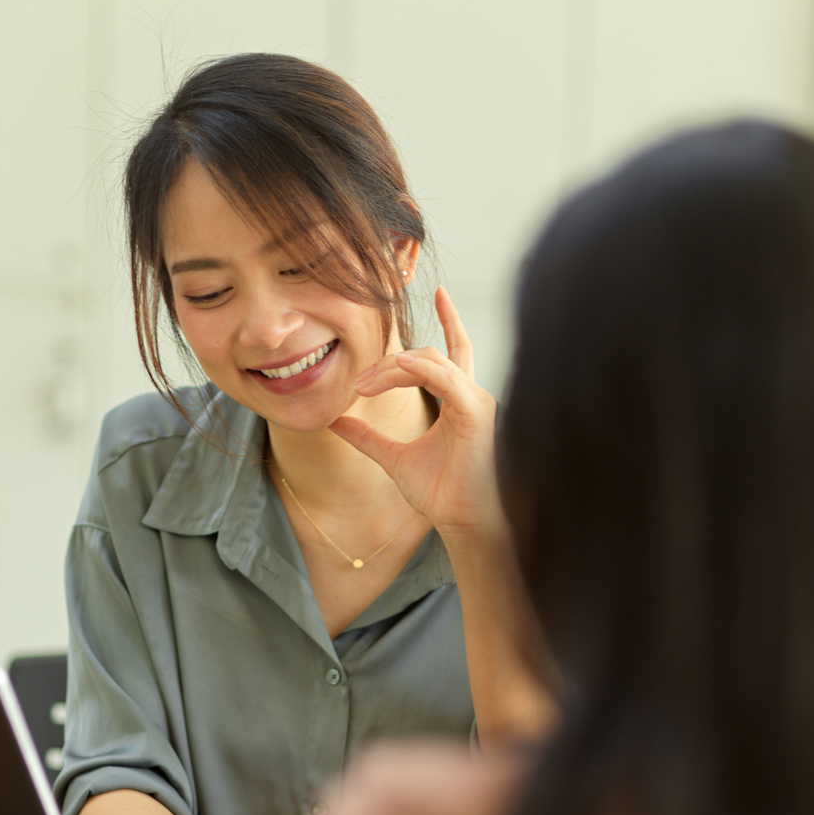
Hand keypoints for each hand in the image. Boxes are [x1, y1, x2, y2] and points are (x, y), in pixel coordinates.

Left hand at [330, 287, 501, 536]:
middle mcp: (471, 395)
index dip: (450, 319)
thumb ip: (367, 437)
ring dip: (392, 368)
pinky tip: (389, 377)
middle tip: (359, 382)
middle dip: (390, 361)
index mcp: (459, 401)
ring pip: (430, 361)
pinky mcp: (474, 411)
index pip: (453, 352)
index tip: (439, 292)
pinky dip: (414, 372)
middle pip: (429, 354)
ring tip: (364, 386)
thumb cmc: (441, 493)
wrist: (462, 522)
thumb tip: (337, 420)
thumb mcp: (392, 458)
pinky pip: (442, 376)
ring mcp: (476, 401)